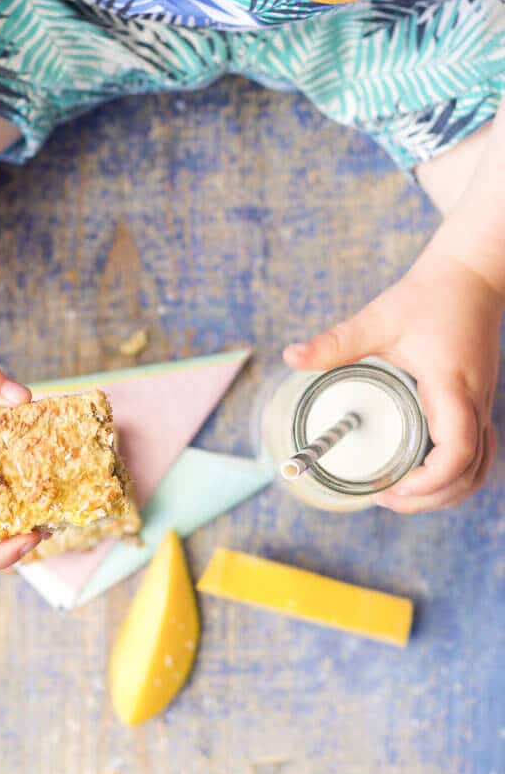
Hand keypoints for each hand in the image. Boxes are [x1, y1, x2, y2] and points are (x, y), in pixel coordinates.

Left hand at [283, 245, 502, 512]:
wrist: (471, 275)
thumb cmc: (429, 295)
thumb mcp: (377, 319)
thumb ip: (335, 343)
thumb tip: (291, 356)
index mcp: (451, 388)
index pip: (456, 453)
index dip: (429, 482)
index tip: (391, 488)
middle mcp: (474, 402)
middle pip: (469, 474)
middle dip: (430, 499)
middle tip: (385, 499)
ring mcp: (482, 404)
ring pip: (479, 468)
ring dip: (446, 492)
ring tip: (402, 494)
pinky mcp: (478, 402)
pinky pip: (479, 452)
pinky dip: (457, 474)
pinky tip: (423, 474)